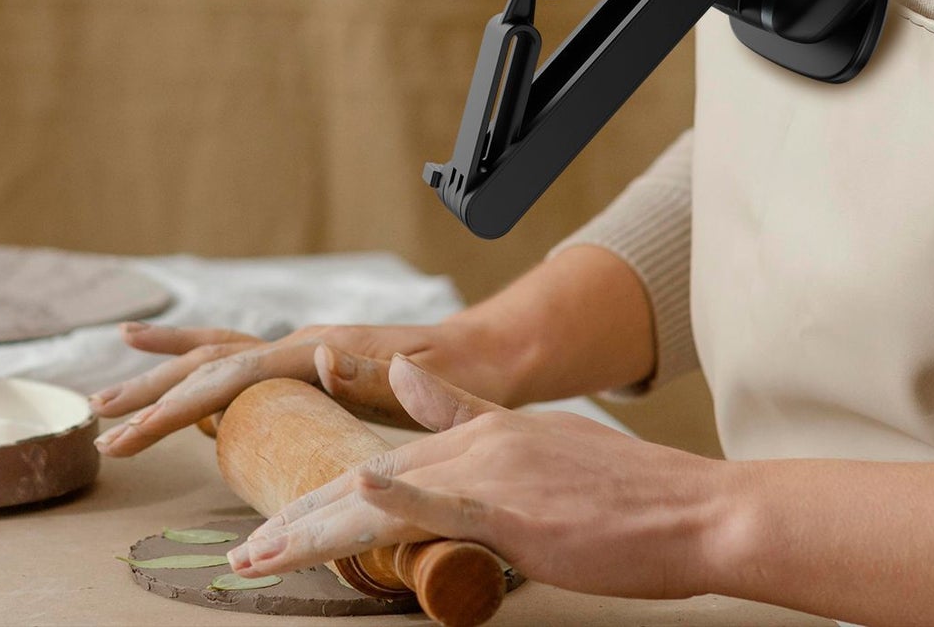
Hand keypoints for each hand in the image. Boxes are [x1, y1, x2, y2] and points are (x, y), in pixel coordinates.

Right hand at [90, 317, 513, 457]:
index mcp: (318, 349)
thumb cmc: (461, 375)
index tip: (132, 431)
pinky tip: (176, 376)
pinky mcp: (308, 365)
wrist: (486, 354)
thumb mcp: (426, 381)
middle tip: (98, 421)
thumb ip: (372, 371)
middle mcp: (301, 342)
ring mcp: (302, 351)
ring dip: (163, 378)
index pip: (228, 376)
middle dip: (151, 393)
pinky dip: (199, 368)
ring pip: (216, 358)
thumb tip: (317, 355)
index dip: (175, 406)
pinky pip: (240, 365)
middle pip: (208, 362)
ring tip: (111, 395)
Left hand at [225, 353, 721, 601]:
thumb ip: (462, 408)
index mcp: (477, 428)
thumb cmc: (622, 491)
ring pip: (382, 498)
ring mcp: (491, 470)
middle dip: (296, 517)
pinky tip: (356, 495)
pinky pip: (445, 503)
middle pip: (363, 479)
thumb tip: (403, 375)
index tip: (276, 519)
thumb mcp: (536, 439)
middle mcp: (473, 440)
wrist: (691, 507)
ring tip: (257, 558)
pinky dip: (398, 498)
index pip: (382, 461)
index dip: (322, 491)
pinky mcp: (515, 507)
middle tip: (242, 554)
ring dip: (312, 530)